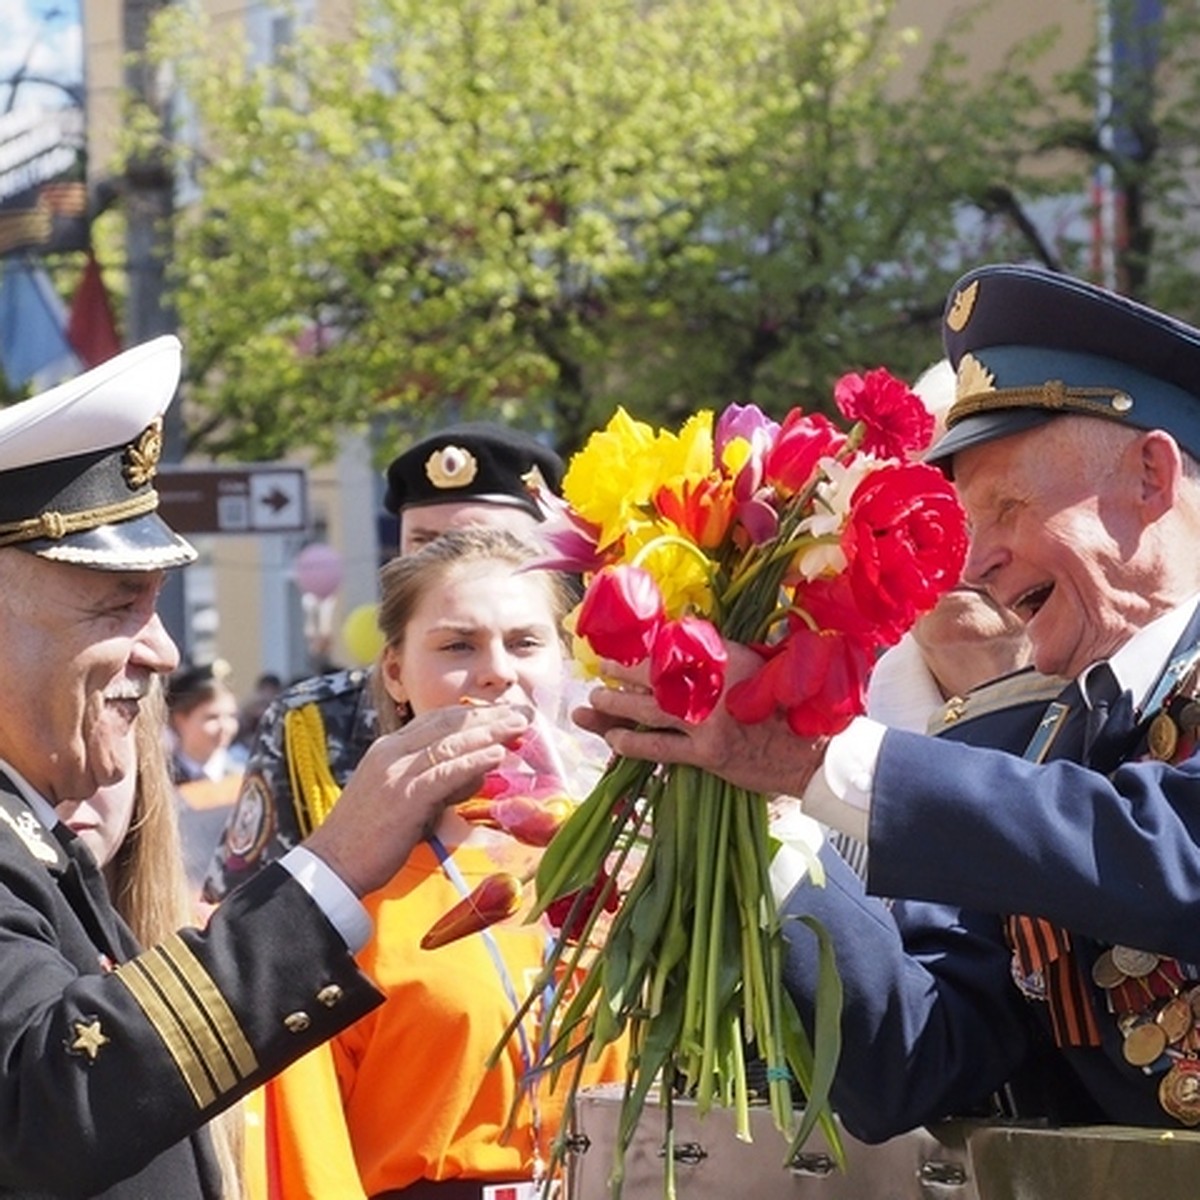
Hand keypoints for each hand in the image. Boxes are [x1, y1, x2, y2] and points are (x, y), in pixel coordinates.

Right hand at [304, 703, 529, 896]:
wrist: (332, 864)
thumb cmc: (368, 837)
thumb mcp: (401, 797)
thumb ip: (434, 781)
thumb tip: (473, 773)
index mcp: (388, 749)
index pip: (436, 720)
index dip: (472, 714)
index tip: (500, 712)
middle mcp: (391, 752)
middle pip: (447, 723)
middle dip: (488, 716)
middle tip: (522, 713)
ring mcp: (396, 772)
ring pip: (450, 743)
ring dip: (489, 732)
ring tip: (519, 727)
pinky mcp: (405, 796)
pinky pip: (445, 772)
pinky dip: (474, 761)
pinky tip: (497, 755)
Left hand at [572, 640, 828, 797]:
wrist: (809, 752)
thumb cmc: (784, 705)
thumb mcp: (756, 665)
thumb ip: (720, 655)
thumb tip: (682, 639)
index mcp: (725, 658)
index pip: (674, 647)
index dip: (643, 648)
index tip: (622, 646)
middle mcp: (713, 686)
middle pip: (654, 675)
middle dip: (621, 672)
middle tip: (599, 670)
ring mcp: (708, 722)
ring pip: (649, 709)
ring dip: (617, 705)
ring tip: (594, 702)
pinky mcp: (707, 754)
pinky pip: (660, 747)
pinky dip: (634, 743)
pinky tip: (614, 739)